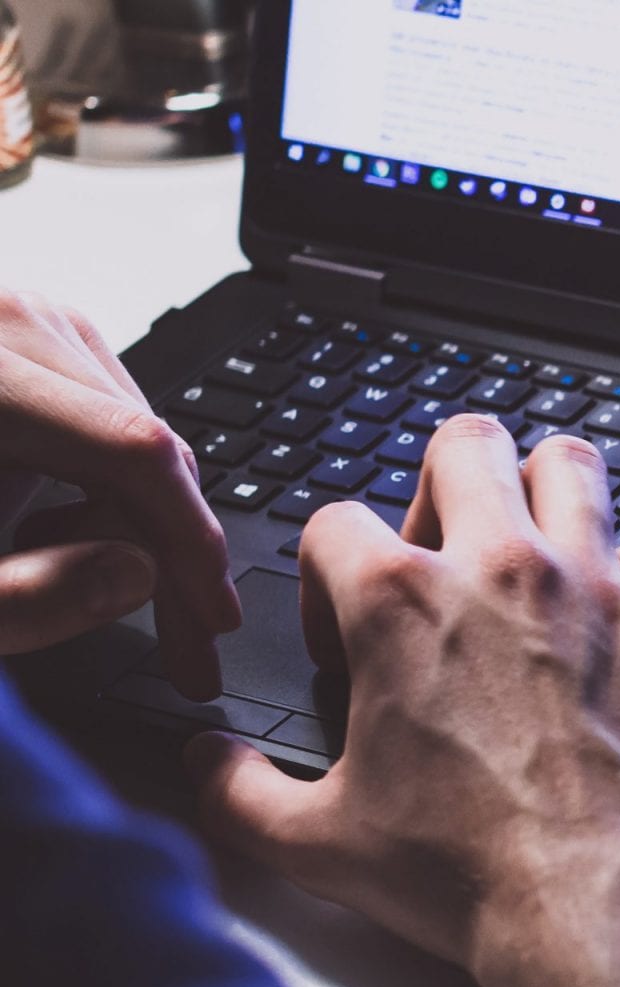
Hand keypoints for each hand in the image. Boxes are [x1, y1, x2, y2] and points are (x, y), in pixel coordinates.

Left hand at [0, 290, 240, 696]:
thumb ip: (24, 598)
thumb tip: (138, 575)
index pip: (132, 451)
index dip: (190, 542)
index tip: (212, 620)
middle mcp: (3, 321)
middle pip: (144, 443)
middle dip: (171, 552)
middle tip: (186, 646)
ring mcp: (17, 319)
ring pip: (134, 434)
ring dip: (134, 523)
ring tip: (70, 577)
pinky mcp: (20, 336)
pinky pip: (102, 419)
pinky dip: (101, 488)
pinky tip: (54, 530)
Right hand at [183, 416, 619, 986]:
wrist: (595, 909)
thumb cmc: (467, 876)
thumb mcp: (314, 843)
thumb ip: (238, 790)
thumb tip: (206, 762)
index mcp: (398, 603)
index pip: (336, 521)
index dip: (326, 575)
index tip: (345, 635)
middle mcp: (501, 570)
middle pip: (467, 444)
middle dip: (446, 482)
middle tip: (449, 548)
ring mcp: (596, 589)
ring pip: (577, 465)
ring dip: (555, 491)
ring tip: (543, 543)